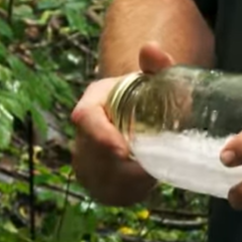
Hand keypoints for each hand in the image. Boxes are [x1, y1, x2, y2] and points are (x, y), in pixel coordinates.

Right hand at [71, 42, 174, 205]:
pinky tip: (145, 182)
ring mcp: (85, 158)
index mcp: (93, 103)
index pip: (85, 118)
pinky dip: (130, 191)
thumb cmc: (145, 97)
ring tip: (150, 172)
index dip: (101, 136)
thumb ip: (157, 65)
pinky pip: (110, 192)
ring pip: (104, 178)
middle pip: (96, 156)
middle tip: (151, 168)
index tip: (123, 151)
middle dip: (123, 166)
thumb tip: (152, 49)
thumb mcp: (152, 81)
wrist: (134, 115)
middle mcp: (84, 132)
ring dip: (129, 181)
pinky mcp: (93, 179)